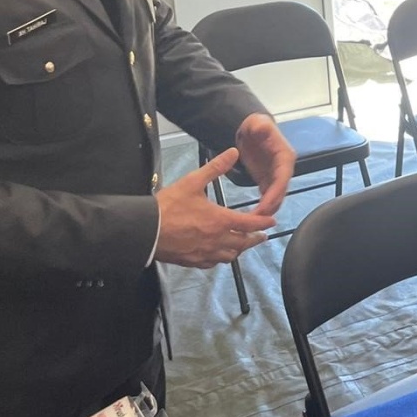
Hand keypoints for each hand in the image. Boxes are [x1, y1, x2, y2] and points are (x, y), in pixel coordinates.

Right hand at [155, 148, 276, 268]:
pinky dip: (222, 258)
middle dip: (255, 239)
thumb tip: (233, 152)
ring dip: (240, 249)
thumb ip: (215, 167)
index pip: (249, 223)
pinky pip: (213, 263)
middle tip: (262, 235)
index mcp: (220, 220)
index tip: (272, 222)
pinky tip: (220, 254)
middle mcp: (216, 240)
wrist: (145, 229)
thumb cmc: (168, 206)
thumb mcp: (193, 182)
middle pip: (243, 243)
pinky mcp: (192, 261)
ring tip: (244, 244)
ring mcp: (205, 253)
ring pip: (230, 255)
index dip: (263, 223)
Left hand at [235, 113, 294, 215]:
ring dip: (267, 210)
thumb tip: (262, 128)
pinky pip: (268, 196)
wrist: (251, 129)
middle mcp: (284, 168)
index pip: (283, 177)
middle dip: (271, 206)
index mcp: (284, 156)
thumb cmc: (255, 125)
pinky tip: (253, 218)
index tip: (266, 206)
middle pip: (281, 191)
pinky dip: (263, 207)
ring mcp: (276, 175)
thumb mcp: (257, 123)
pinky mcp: (267, 180)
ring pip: (276, 197)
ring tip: (254, 223)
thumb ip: (259, 126)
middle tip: (258, 220)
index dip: (276, 192)